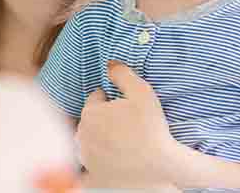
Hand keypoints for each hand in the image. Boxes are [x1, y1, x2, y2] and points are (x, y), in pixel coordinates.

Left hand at [76, 61, 177, 187]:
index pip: (96, 97)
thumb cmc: (150, 128)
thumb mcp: (141, 92)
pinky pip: (90, 164)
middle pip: (91, 119)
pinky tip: (114, 159)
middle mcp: (81, 134)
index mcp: (91, 112)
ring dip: (100, 139)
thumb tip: (110, 64)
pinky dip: (99, 161)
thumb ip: (122, 73)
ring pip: (89, 140)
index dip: (112, 100)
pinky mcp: (90, 175)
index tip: (126, 108)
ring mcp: (85, 157)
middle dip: (104, 118)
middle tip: (126, 125)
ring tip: (122, 142)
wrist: (157, 168)